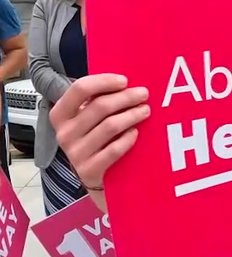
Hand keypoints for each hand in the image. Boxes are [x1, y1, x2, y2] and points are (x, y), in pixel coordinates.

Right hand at [49, 74, 149, 210]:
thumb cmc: (95, 138)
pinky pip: (114, 149)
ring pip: (110, 126)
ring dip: (132, 115)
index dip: (104, 81)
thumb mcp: (89, 118)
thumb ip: (98, 99)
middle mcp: (64, 133)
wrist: (94, 176)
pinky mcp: (89, 171)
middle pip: (100, 106)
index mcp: (61, 114)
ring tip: (145, 111)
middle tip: (144, 94)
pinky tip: (135, 133)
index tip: (124, 80)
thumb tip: (125, 82)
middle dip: (127, 97)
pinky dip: (128, 139)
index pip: (79, 89)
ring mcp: (75, 153)